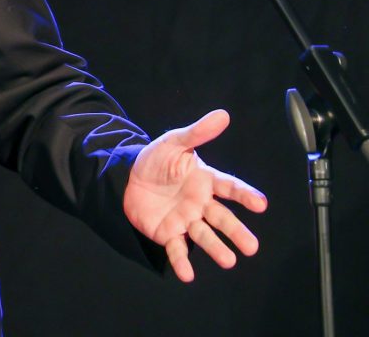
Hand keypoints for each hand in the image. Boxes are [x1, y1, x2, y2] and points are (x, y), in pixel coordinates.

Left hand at [123, 109, 267, 281]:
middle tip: (251, 247)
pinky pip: (176, 248)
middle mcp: (200, 203)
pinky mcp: (168, 233)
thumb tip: (222, 115)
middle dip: (236, 232)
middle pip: (222, 218)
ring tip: (229, 261)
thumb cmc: (157, 159)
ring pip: (204, 236)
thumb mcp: (174, 142)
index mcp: (206, 181)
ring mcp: (186, 219)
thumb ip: (197, 133)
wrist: (128, 175)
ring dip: (216, 248)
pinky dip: (182, 262)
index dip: (245, 195)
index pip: (230, 187)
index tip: (261, 204)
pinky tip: (187, 274)